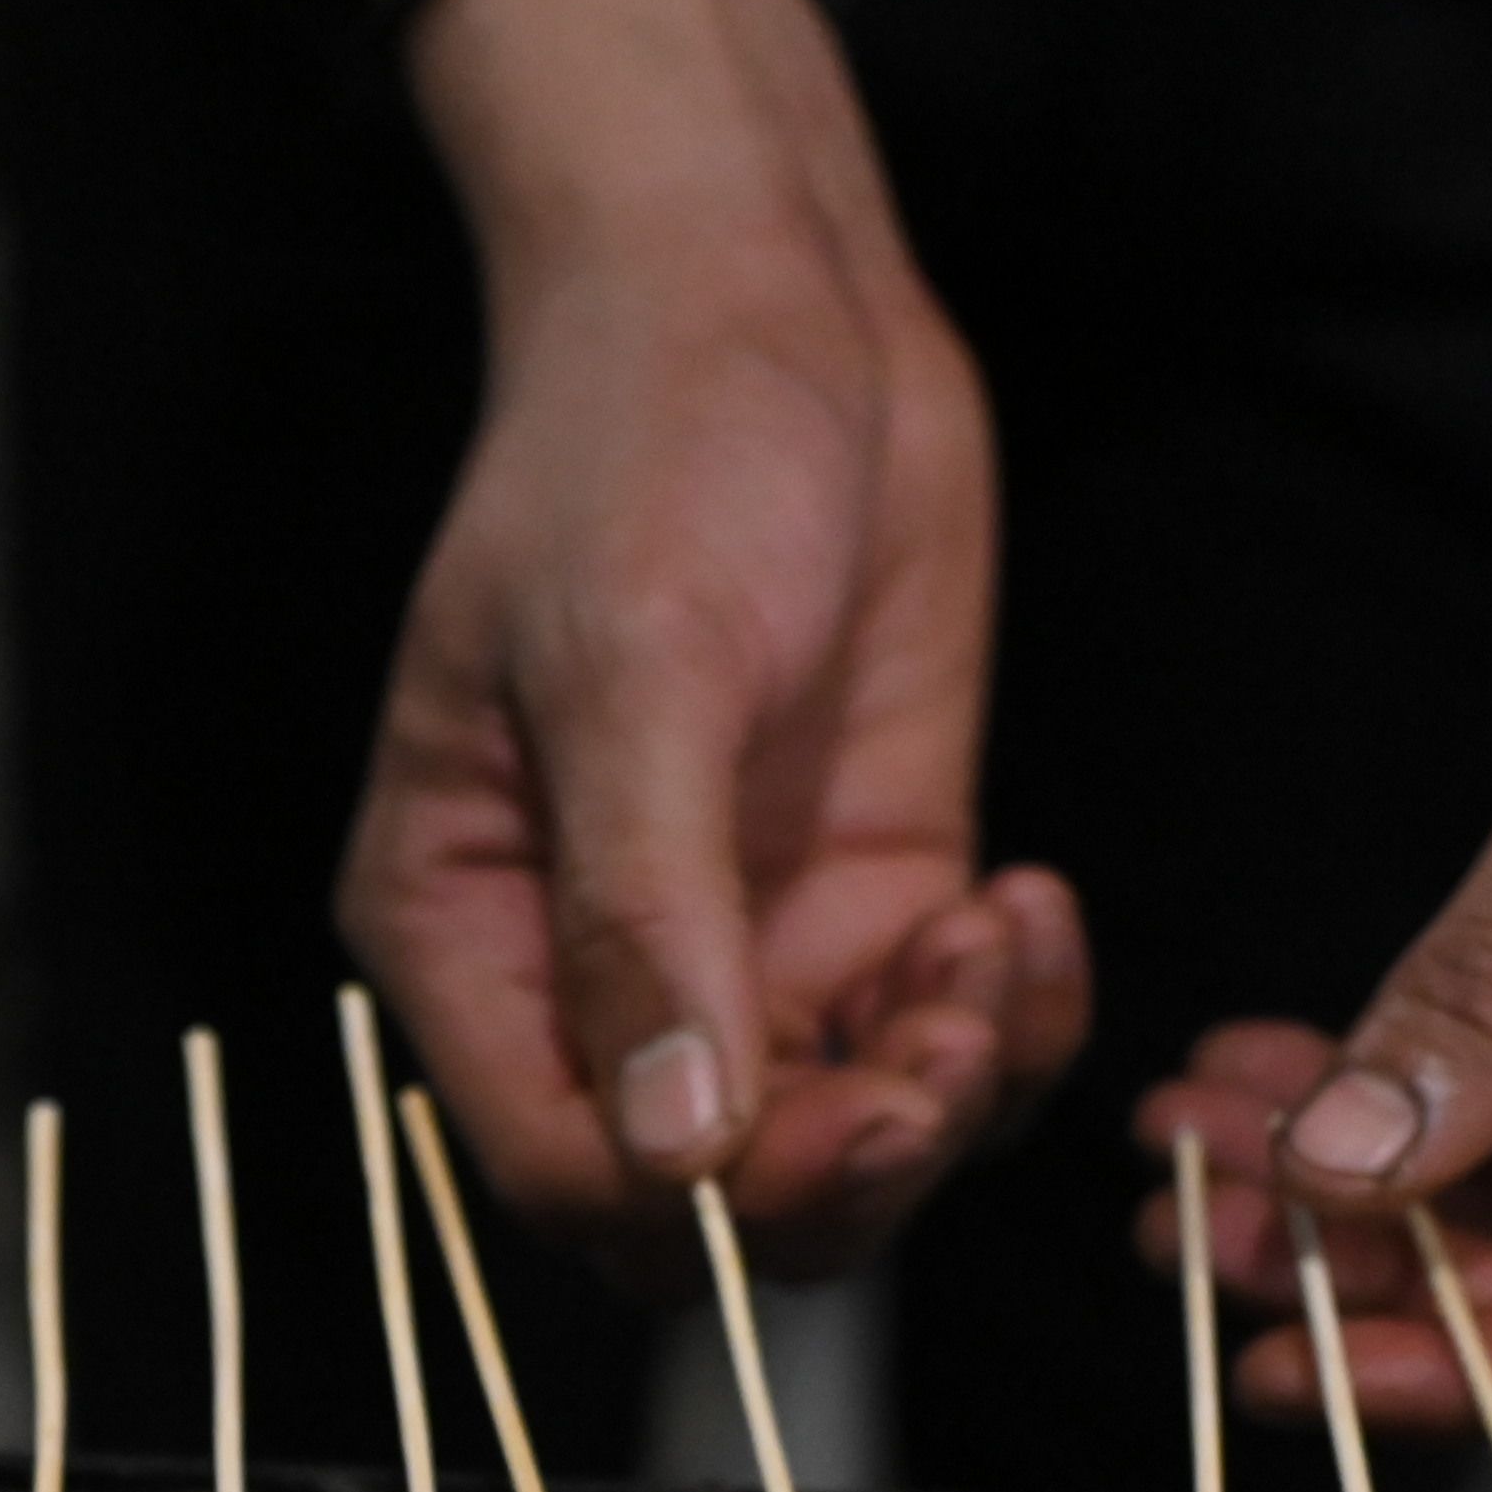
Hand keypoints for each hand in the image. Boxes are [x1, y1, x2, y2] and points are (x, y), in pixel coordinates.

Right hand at [333, 0, 1083, 1281]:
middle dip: (844, 1160)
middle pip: (712, 1194)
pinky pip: (938, 1040)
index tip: (837, 1119)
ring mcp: (740, 941)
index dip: (699, 1198)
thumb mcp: (634, 669)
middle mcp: (592, 967)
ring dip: (942, 1094)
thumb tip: (672, 1140)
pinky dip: (1005, 1019)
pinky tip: (1022, 909)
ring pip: (842, 1140)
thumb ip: (645, 914)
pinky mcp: (865, 891)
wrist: (762, 293)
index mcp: (469, 930)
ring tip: (989, 950)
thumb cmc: (644, 444)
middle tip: (944, 1051)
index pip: (562, 1167)